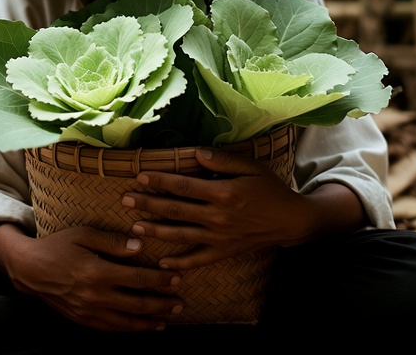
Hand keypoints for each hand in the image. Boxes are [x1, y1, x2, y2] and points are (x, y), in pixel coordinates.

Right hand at [0, 223, 182, 331]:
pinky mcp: (82, 321)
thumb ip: (112, 242)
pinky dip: (129, 330)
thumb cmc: (57, 246)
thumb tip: (139, 245)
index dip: (159, 279)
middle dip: (161, 304)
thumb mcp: (83, 234)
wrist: (28, 269)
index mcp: (97, 273)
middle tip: (180, 303)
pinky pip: (111, 329)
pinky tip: (141, 327)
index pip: (137, 278)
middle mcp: (95, 297)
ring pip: (126, 322)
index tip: (176, 277)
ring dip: (149, 321)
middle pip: (136, 304)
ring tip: (167, 319)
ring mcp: (88, 312)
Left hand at [122, 148, 365, 269]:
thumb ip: (222, 160)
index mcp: (222, 193)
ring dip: (155, 231)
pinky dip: (178, 264)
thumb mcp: (250, 166)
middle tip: (125, 199)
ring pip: (180, 235)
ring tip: (134, 227)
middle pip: (175, 210)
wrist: (289, 220)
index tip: (140, 175)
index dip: (160, 180)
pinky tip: (161, 263)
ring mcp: (218, 237)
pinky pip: (196, 260)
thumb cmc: (269, 188)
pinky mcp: (223, 252)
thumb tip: (196, 152)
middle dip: (148, 204)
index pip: (183, 185)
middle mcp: (217, 217)